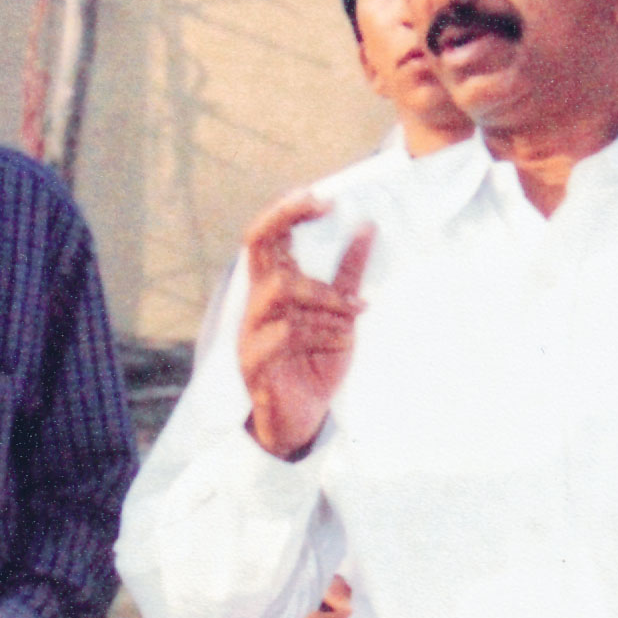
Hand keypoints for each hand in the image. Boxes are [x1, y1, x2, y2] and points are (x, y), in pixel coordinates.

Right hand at [237, 194, 373, 459]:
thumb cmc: (316, 364)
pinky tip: (344, 339)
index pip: (266, 237)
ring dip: (324, 296)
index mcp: (273, 287)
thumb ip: (348, 275)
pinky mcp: (255, 362)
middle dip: (288, 218)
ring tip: (354, 312)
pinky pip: (286, 333)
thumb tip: (367, 227)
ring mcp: (250, 331)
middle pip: (257, 246)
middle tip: (326, 205)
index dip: (286, 211)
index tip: (321, 196)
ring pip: (280, 290)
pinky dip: (323, 331)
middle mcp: (256, 303)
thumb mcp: (340, 315)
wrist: (302, 421)